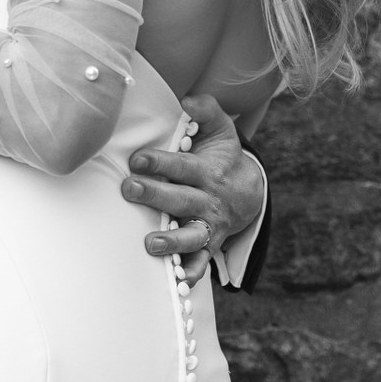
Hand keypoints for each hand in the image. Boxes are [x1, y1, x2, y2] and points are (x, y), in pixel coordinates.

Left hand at [121, 94, 264, 283]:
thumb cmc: (222, 154)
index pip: (182, 166)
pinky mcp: (209, 245)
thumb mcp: (220, 128)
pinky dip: (190, 274)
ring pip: (192, 236)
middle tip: (130, 189)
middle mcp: (209, 199)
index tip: (137, 159)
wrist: (250, 189)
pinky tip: (176, 283)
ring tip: (151, 243)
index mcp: (208, 170)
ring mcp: (209, 225)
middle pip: (181, 199)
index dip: (160, 162)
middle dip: (155, 196)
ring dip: (172, 242)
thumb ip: (205, 110)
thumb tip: (187, 99)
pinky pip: (201, 263)